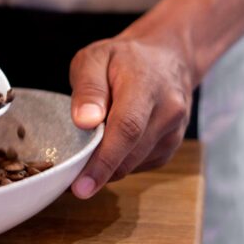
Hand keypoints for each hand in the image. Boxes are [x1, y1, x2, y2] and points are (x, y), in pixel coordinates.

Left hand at [68, 29, 196, 198]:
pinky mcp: (171, 146)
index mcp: (146, 85)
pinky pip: (140, 165)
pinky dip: (119, 163)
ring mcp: (174, 131)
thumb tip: (84, 122)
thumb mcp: (95, 58)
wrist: (166, 58)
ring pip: (134, 164)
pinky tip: (108, 146)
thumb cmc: (124, 58)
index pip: (127, 129)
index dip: (103, 161)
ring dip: (107, 167)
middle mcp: (168, 111)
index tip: (81, 186)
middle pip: (131, 153)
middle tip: (69, 179)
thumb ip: (88, 88)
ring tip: (85, 152)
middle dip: (98, 172)